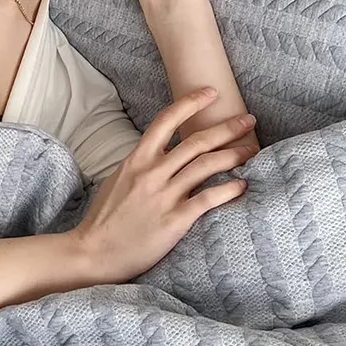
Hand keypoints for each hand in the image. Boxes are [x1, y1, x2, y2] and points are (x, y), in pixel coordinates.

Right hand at [66, 86, 254, 283]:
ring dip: (234, 155)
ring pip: (206, 166)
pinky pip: (207, 199)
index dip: (191, 103)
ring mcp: (163, 196)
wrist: (93, 252)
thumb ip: (141, 165)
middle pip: (197, 142)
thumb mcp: (119, 179)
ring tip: (251, 150)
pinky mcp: (173, 220)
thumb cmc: (105, 218)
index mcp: (136, 159)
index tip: (212, 93)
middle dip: (227, 128)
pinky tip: (242, 185)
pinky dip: (228, 190)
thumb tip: (162, 155)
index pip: (166, 120)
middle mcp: (151, 172)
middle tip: (248, 121)